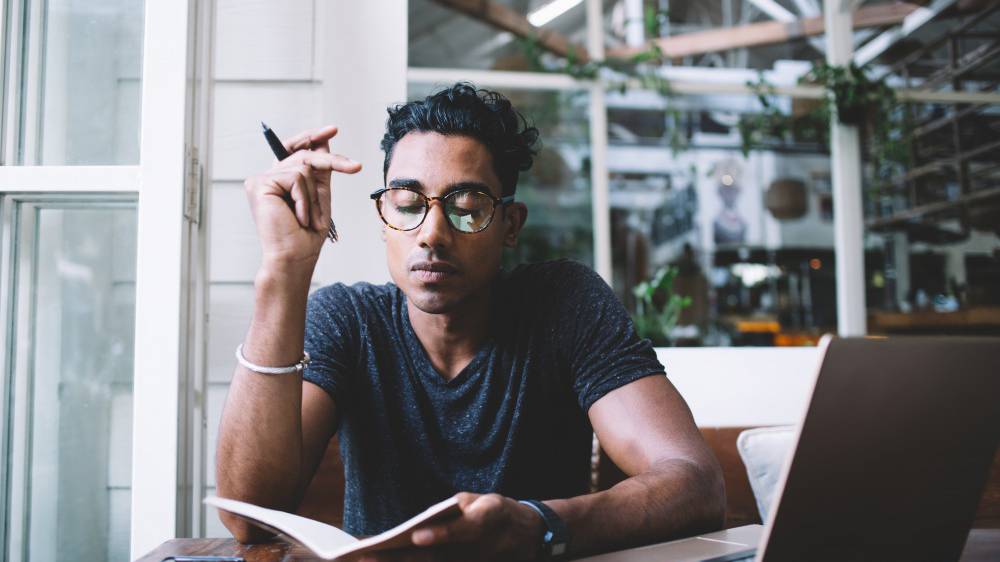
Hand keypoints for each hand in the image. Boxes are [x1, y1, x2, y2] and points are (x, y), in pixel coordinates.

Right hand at [244, 125, 360, 272]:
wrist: (295, 257)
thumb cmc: (306, 235)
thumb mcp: (319, 196)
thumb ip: (320, 170)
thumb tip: (324, 141)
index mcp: (280, 180)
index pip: (294, 148)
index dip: (312, 137)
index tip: (333, 129)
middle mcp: (267, 178)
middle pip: (304, 154)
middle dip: (332, 162)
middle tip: (355, 167)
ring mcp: (260, 180)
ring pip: (302, 167)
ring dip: (313, 196)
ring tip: (307, 218)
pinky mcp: (258, 184)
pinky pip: (295, 178)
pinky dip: (304, 200)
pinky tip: (297, 218)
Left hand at [355, 493, 545, 561]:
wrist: (528, 537)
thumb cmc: (498, 513)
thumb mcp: (483, 501)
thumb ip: (456, 510)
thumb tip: (422, 524)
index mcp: (489, 520)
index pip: (464, 529)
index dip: (442, 534)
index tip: (416, 535)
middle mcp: (480, 549)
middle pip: (439, 557)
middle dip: (403, 559)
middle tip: (370, 557)